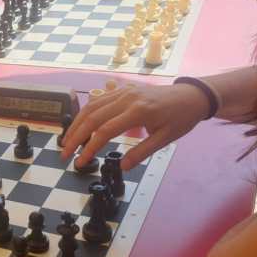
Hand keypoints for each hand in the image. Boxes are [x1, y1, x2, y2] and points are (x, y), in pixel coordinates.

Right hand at [61, 84, 210, 169]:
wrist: (191, 95)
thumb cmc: (180, 118)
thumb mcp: (165, 139)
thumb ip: (142, 152)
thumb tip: (121, 167)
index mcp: (138, 111)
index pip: (105, 131)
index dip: (90, 147)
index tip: (80, 161)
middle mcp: (126, 98)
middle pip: (92, 117)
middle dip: (75, 137)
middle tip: (65, 154)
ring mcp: (122, 91)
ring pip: (91, 107)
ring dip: (76, 124)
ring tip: (67, 141)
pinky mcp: (121, 89)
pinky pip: (98, 100)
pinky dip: (85, 113)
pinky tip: (79, 125)